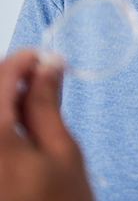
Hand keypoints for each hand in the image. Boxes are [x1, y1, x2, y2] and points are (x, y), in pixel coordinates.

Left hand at [0, 50, 94, 200]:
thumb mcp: (63, 151)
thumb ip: (46, 103)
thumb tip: (48, 64)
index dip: (21, 60)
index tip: (44, 56)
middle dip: (8, 80)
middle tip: (39, 79)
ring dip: (3, 102)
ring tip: (29, 104)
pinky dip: (1, 121)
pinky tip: (13, 126)